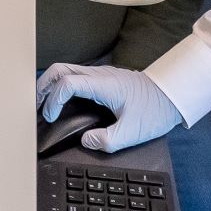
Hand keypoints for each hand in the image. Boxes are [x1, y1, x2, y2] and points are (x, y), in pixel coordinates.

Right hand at [35, 63, 181, 152]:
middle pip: (59, 70)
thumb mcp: (133, 132)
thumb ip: (107, 140)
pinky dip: (62, 87)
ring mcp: (101, 74)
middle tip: (36, 108)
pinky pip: (75, 77)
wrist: (174, 95)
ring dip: (51, 86)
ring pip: (66, 71)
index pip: (66, 83)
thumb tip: (86, 141)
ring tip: (44, 106)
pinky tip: (62, 103)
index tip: (50, 118)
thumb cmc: (156, 110)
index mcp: (103, 84)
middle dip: (43, 87)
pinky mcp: (104, 79)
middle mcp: (99, 75)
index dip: (52, 100)